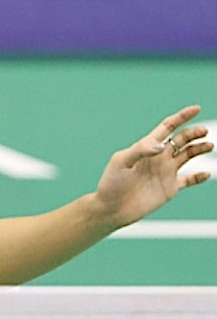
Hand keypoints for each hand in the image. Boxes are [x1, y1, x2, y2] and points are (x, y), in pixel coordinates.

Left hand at [94, 105, 211, 227]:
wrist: (111, 209)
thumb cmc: (111, 184)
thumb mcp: (121, 162)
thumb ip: (140, 150)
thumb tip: (161, 145)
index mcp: (147, 147)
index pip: (167, 127)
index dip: (181, 117)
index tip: (196, 108)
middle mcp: (159, 157)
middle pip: (181, 139)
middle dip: (194, 133)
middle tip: (203, 131)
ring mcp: (166, 172)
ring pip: (188, 155)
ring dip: (200, 149)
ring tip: (209, 146)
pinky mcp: (170, 188)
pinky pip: (189, 180)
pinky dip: (199, 177)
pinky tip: (206, 173)